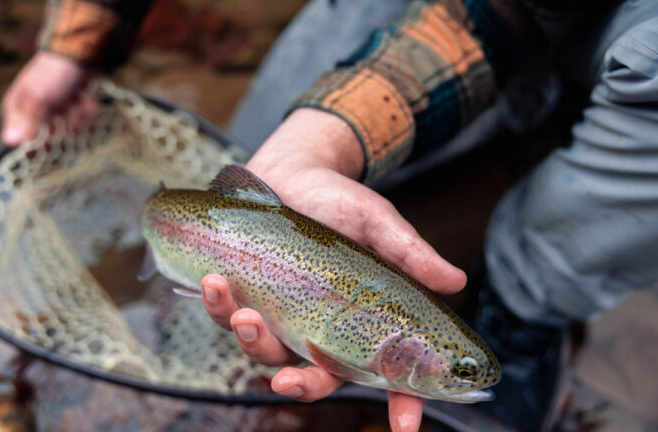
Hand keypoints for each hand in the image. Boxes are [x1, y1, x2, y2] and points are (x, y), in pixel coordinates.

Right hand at [1, 51, 96, 145]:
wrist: (83, 54)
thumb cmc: (54, 74)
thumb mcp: (39, 97)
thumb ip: (28, 121)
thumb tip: (10, 142)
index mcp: (18, 111)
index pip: (22, 143)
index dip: (38, 144)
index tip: (51, 133)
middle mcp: (36, 115)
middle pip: (50, 140)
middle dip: (63, 124)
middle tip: (64, 106)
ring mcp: (56, 114)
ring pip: (69, 132)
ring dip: (77, 114)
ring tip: (75, 96)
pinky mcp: (74, 111)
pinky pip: (83, 123)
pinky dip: (87, 110)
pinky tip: (84, 96)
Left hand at [201, 108, 466, 431]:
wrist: (293, 170)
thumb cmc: (340, 201)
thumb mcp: (378, 223)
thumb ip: (409, 253)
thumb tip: (455, 281)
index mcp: (357, 322)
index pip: (383, 372)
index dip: (399, 402)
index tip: (405, 426)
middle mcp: (317, 328)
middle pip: (313, 377)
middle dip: (301, 385)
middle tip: (288, 380)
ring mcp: (278, 315)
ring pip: (265, 352)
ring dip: (252, 341)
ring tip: (247, 314)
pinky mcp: (244, 294)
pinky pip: (226, 316)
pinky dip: (218, 306)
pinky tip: (215, 283)